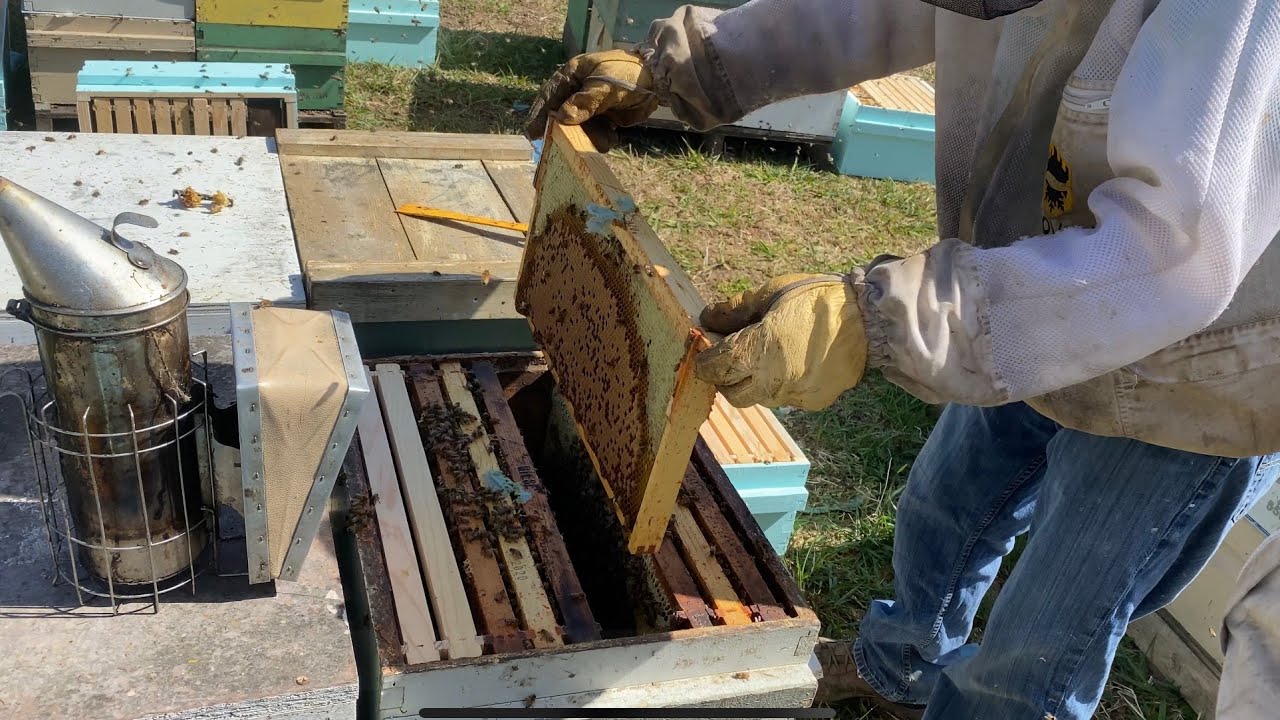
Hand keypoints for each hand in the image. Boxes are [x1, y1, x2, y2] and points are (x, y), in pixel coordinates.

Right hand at [525, 50, 659, 148]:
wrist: (658, 79)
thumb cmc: (627, 73)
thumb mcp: (604, 84)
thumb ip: (584, 101)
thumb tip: (563, 117)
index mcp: (574, 74)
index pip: (551, 94)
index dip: (540, 113)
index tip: (532, 133)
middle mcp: (579, 90)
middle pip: (564, 115)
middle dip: (566, 132)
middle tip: (561, 148)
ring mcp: (592, 105)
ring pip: (581, 127)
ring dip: (589, 137)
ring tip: (604, 141)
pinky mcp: (605, 117)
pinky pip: (596, 132)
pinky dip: (602, 139)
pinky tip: (612, 139)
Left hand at [695, 274, 867, 410]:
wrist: (868, 318)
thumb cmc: (816, 299)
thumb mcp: (771, 292)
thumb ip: (735, 310)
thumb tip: (707, 319)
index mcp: (759, 350)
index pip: (715, 369)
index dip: (705, 362)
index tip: (707, 352)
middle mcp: (773, 379)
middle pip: (732, 394)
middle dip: (726, 378)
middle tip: (732, 358)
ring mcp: (794, 395)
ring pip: (760, 398)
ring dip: (754, 383)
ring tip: (767, 358)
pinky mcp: (813, 402)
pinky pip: (786, 399)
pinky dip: (782, 386)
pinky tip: (794, 363)